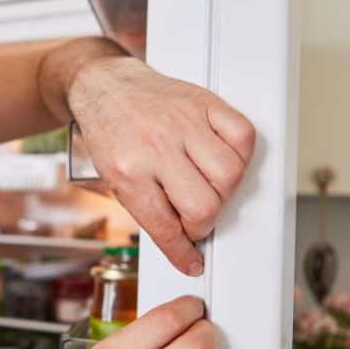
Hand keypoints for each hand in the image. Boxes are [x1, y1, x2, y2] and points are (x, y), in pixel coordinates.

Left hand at [70, 53, 254, 274]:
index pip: (165, 226)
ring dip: (224, 193)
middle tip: (195, 221)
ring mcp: (183, 123)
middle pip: (204, 206)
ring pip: (231, 175)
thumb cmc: (109, 132)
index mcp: (128, 171)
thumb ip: (146, 208)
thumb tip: (180, 240)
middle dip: (203, 225)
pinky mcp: (204, 103)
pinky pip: (243, 136)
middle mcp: (156, 147)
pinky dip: (241, 155)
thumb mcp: (112, 178)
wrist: (105, 87)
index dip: (182, 252)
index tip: (191, 261)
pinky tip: (222, 161)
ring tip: (208, 191)